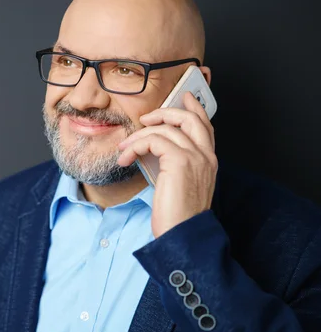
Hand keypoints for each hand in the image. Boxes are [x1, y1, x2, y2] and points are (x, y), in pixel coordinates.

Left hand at [117, 92, 217, 237]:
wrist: (182, 235)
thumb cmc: (177, 216)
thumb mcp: (177, 185)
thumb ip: (173, 164)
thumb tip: (151, 149)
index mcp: (208, 161)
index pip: (205, 125)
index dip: (194, 108)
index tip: (182, 96)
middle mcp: (206, 156)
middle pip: (189, 117)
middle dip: (164, 112)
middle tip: (145, 119)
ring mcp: (195, 157)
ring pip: (165, 128)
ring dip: (138, 136)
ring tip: (124, 148)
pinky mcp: (180, 161)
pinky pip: (154, 140)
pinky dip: (135, 146)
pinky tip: (126, 158)